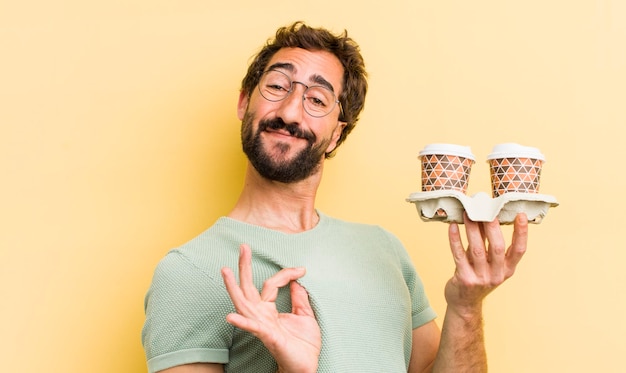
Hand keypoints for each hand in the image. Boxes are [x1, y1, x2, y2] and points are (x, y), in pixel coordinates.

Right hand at [221, 244, 320, 372]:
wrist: (306, 366)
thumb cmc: (303, 345)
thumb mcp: (306, 316)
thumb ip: (300, 298)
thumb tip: (297, 281)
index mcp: (269, 309)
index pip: (272, 283)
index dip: (286, 273)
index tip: (302, 270)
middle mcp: (261, 315)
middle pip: (248, 288)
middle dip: (244, 267)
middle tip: (243, 247)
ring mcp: (262, 325)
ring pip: (243, 304)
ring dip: (233, 288)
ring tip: (225, 271)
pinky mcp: (267, 337)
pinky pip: (252, 328)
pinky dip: (242, 322)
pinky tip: (230, 315)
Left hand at [444, 213, 527, 316]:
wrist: (464, 303)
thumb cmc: (477, 276)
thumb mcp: (487, 261)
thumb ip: (487, 241)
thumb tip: (485, 215)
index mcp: (508, 269)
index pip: (519, 250)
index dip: (521, 233)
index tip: (521, 215)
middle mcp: (497, 275)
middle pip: (498, 247)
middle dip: (492, 227)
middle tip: (485, 209)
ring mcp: (481, 278)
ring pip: (477, 249)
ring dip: (472, 229)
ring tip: (467, 213)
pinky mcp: (464, 279)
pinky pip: (459, 255)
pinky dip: (455, 240)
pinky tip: (453, 227)